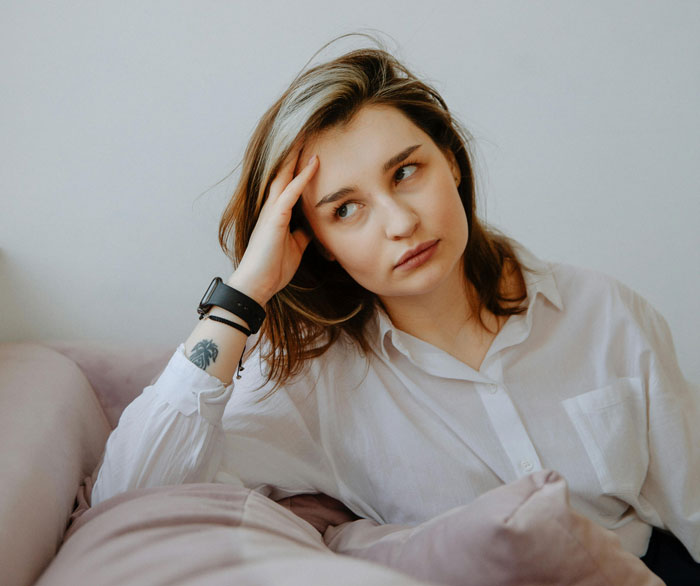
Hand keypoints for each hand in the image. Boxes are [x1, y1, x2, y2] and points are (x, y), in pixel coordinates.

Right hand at [227, 144, 318, 304]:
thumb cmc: (273, 266)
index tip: (311, 143)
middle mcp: (273, 206)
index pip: (289, 180)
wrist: (258, 284)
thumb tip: (314, 225)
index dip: (299, 162)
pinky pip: (289, 193)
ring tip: (308, 132)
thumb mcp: (296, 246)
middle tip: (308, 126)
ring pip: (285, 174)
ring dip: (297, 154)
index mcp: (278, 211)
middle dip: (295, 149)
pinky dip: (302, 177)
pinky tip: (314, 163)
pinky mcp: (274, 219)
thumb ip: (303, 231)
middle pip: (284, 170)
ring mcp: (272, 210)